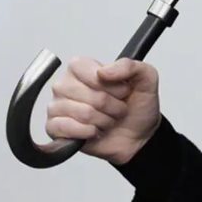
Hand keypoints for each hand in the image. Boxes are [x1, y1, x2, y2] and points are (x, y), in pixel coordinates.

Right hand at [45, 56, 161, 164]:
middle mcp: (66, 85)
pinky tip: (95, 131)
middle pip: (86, 94)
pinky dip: (87, 132)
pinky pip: (65, 128)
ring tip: (108, 119)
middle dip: (110, 105)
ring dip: (103, 120)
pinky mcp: (55, 128)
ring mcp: (58, 106)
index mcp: (82, 67)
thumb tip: (103, 71)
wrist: (139, 136)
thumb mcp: (146, 78)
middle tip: (117, 108)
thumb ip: (129, 66)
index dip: (109, 84)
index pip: (85, 70)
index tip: (122, 90)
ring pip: (82, 113)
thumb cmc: (137, 106)